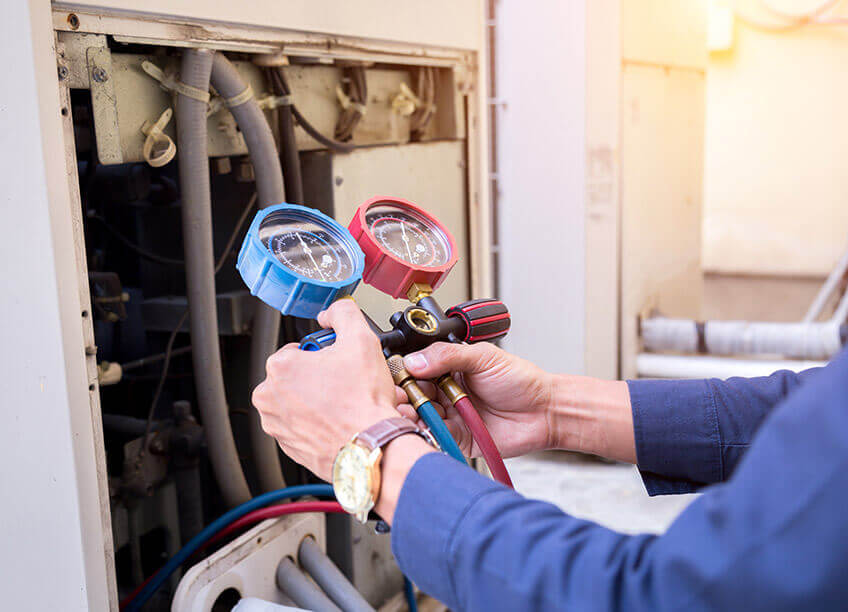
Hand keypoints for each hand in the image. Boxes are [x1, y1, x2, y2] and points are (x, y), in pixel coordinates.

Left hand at [251, 299, 399, 480]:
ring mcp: (277, 425)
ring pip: (300, 401)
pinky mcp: (288, 446)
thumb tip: (333, 312)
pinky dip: (319, 423)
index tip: (342, 363)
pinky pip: (303, 426)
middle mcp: (269, 397)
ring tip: (347, 404)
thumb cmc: (362, 403)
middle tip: (348, 384)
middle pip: (299, 375)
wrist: (370, 448)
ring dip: (321, 400)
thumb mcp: (361, 339)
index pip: (300, 349)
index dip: (326, 354)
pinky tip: (342, 421)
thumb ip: (343, 313)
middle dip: (322, 377)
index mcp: (280, 367)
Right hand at [400, 342, 555, 457]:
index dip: (405, 372)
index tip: (398, 376)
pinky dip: (427, 432)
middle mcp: (446, 391)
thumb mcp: (483, 357)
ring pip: (420, 415)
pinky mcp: (456, 437)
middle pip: (413, 393)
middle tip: (401, 397)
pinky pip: (435, 435)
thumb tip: (415, 361)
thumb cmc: (521, 381)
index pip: (416, 368)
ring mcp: (450, 414)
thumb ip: (447, 356)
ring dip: (412, 415)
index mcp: (449, 367)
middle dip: (404, 396)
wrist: (544, 411)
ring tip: (410, 412)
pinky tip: (423, 426)